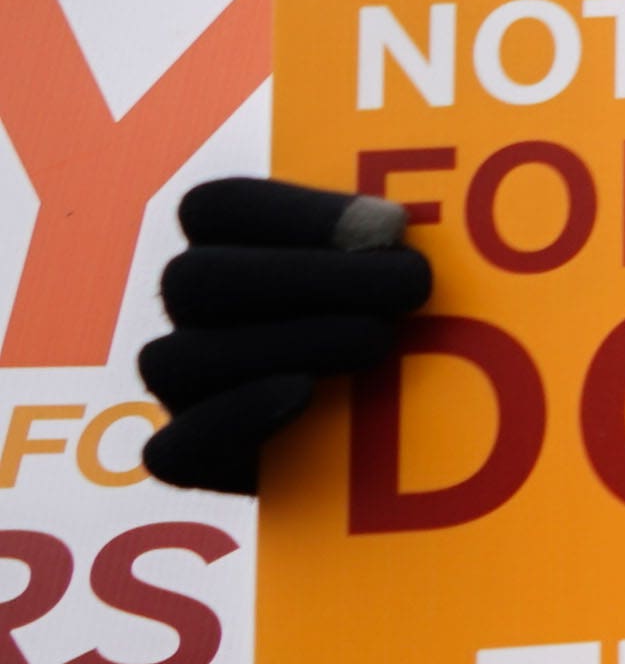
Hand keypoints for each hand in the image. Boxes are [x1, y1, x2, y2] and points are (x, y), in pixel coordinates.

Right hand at [136, 176, 430, 492]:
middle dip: (309, 279)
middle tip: (411, 288)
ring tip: (380, 342)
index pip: (217, 207)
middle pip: (194, 279)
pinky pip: (175, 449)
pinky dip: (236, 419)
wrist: (404, 434)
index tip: (393, 228)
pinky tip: (303, 393)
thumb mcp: (402, 273)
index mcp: (223, 243)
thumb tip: (396, 230)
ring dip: (288, 343)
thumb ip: (389, 245)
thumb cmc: (407, 324)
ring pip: (178, 360)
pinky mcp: (193, 456)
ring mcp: (183, 384)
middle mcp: (188, 309)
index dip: (300, 214)